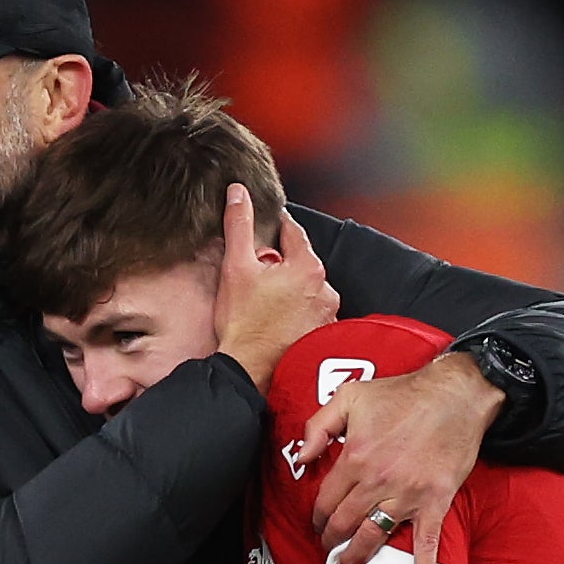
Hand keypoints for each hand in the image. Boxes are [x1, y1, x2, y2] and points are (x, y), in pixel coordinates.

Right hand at [211, 183, 336, 390]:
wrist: (249, 370)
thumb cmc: (243, 322)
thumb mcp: (236, 267)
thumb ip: (239, 225)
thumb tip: (238, 192)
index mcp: (308, 266)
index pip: (292, 231)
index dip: (274, 228)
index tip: (263, 231)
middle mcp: (326, 288)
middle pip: (300, 261)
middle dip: (281, 264)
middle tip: (257, 276)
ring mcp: (327, 314)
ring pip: (306, 288)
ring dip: (290, 289)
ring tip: (265, 301)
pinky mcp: (322, 335)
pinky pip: (310, 311)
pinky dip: (296, 311)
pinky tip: (276, 319)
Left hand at [300, 349, 501, 563]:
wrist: (456, 395)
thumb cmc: (402, 394)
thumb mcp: (350, 396)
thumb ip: (319, 425)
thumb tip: (301, 458)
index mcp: (354, 458)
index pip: (326, 499)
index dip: (317, 515)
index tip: (316, 523)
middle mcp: (376, 482)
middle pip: (344, 523)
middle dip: (331, 540)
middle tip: (328, 548)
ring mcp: (406, 496)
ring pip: (373, 537)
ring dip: (356, 558)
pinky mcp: (434, 502)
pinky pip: (427, 543)